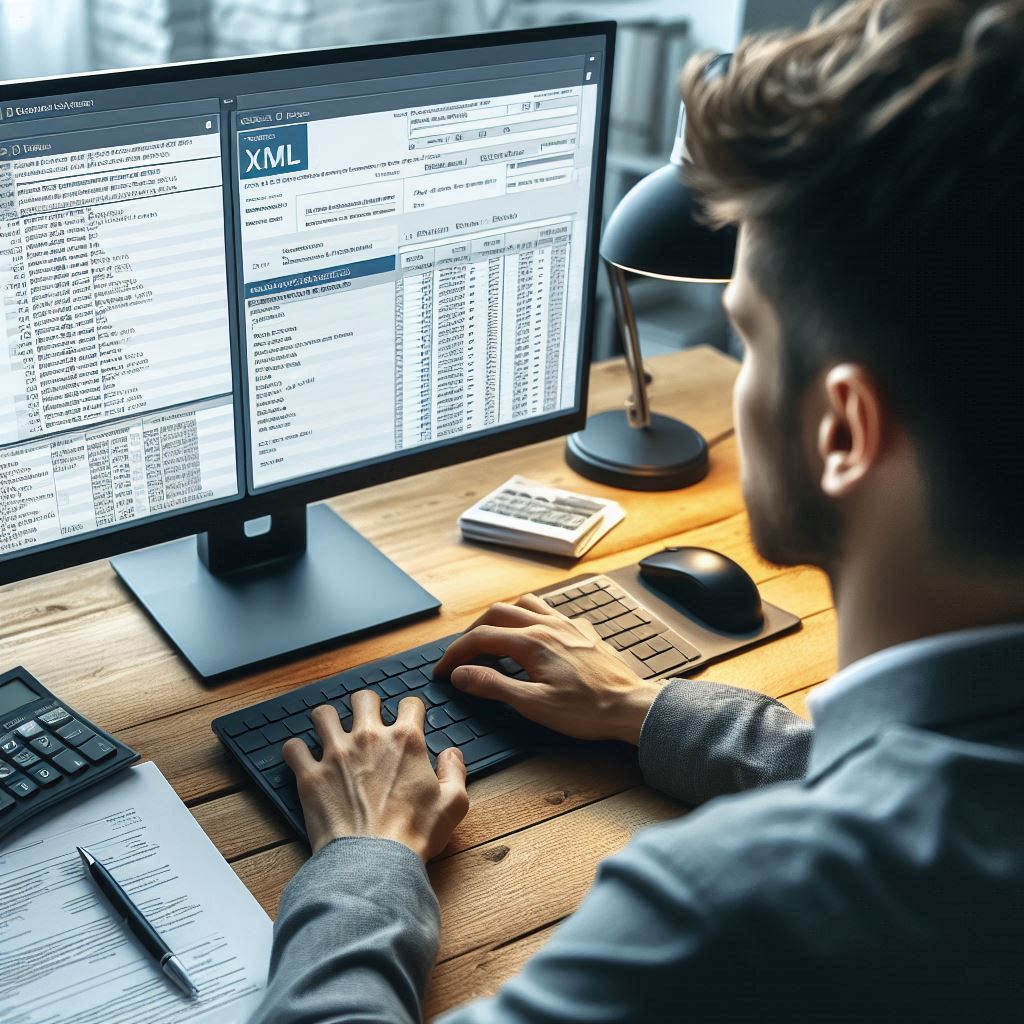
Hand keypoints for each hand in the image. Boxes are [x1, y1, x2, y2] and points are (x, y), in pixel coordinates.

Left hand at [283, 691, 468, 860]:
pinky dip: (296, 751)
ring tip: (331, 733)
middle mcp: (369, 738)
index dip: (410, 711)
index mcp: (405, 741)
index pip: (409, 704)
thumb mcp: (453, 804)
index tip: (408, 721)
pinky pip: (293, 748)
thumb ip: (455, 771)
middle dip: (366, 706)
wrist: (374, 862)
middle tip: (366, 722)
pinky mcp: (310, 775)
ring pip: (324, 715)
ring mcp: (336, 754)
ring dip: (328, 721)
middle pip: (364, 698)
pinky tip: (303, 759)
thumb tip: (452, 754)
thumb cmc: (414, 835)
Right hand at [434, 594, 662, 744]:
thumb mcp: (533, 705)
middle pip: (497, 613)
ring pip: (525, 603)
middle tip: (461, 655)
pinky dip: (531, 616)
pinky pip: (550, 610)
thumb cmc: (586, 711)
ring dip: (502, 616)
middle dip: (473, 632)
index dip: (455, 654)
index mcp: (532, 642)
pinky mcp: (583, 631)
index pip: (480, 638)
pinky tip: (533, 635)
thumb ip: (493, 686)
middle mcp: (548, 625)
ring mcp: (567, 624)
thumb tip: (461, 674)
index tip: (443, 671)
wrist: (630, 707)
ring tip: (492, 638)